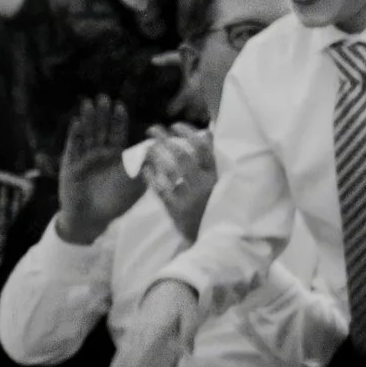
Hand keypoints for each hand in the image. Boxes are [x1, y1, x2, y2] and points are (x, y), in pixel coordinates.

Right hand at [55, 96, 146, 245]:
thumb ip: (144, 168)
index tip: (119, 105)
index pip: (117, 133)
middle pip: (101, 129)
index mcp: (114, 156)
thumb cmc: (114, 203)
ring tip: (88, 103)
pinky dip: (75, 135)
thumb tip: (158, 152)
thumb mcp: (133, 185)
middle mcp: (99, 153)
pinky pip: (73, 146)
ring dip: (87, 119)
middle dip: (102, 114)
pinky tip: (76, 122)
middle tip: (103, 97)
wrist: (91, 219)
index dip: (118, 120)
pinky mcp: (70, 164)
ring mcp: (84, 157)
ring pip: (86, 134)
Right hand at [105, 277, 199, 366]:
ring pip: (121, 356)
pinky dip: (115, 366)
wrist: (171, 283)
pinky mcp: (133, 332)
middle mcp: (140, 332)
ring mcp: (134, 332)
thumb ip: (188, 335)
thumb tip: (186, 355)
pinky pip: (121, 351)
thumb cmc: (183, 302)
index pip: (142, 354)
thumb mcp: (191, 317)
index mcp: (155, 328)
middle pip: (128, 359)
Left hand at [141, 127, 217, 242]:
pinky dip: (150, 177)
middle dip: (165, 139)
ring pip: (169, 169)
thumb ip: (212, 162)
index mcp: (216, 176)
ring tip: (146, 147)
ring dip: (156, 155)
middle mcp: (204, 184)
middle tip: (152, 129)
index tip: (175, 125)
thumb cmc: (216, 208)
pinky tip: (144, 169)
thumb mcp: (221, 184)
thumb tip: (207, 134)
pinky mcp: (177, 209)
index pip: (203, 148)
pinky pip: (160, 189)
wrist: (214, 241)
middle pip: (182, 154)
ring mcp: (189, 197)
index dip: (188, 133)